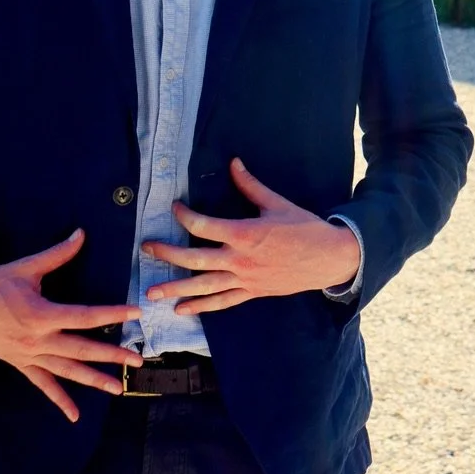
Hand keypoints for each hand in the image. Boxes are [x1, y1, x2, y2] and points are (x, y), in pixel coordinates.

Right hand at [0, 230, 141, 422]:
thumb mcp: (25, 268)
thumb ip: (57, 254)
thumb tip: (81, 234)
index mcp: (41, 314)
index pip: (85, 316)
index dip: (113, 314)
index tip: (135, 314)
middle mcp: (37, 340)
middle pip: (82, 350)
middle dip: (112, 356)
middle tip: (138, 361)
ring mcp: (28, 355)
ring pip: (67, 372)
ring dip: (94, 380)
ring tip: (118, 388)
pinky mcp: (19, 363)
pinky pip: (43, 385)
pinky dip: (59, 400)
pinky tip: (74, 415)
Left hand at [142, 159, 361, 315]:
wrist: (328, 258)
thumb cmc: (304, 228)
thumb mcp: (277, 203)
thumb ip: (251, 185)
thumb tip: (234, 163)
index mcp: (244, 233)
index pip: (204, 226)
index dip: (185, 216)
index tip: (175, 208)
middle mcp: (239, 259)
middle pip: (195, 258)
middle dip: (168, 253)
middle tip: (146, 249)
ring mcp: (244, 279)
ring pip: (203, 286)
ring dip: (176, 288)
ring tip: (152, 292)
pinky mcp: (251, 292)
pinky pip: (222, 302)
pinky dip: (201, 307)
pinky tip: (181, 310)